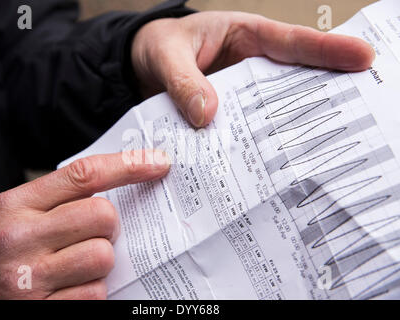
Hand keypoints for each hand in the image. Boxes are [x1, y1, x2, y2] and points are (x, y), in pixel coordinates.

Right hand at [0, 150, 168, 298]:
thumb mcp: (10, 214)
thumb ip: (55, 200)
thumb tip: (113, 192)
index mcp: (15, 205)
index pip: (84, 174)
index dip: (129, 164)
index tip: (158, 161)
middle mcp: (21, 237)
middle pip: (103, 216)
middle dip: (110, 225)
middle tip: (94, 233)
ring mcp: (30, 278)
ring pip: (103, 256)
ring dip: (101, 260)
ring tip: (78, 264)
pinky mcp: (42, 310)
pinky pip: (96, 294)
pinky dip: (92, 290)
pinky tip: (71, 288)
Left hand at [132, 11, 374, 126]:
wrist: (141, 67)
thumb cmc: (159, 47)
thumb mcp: (168, 55)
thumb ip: (184, 81)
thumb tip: (207, 115)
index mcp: (246, 38)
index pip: (291, 43)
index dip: (326, 51)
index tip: (363, 58)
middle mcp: (251, 68)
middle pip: (295, 81)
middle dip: (327, 95)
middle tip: (360, 114)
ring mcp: (242, 95)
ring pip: (275, 111)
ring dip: (292, 128)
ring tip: (323, 150)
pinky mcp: (229, 117)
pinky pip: (248, 130)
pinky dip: (257, 146)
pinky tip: (265, 165)